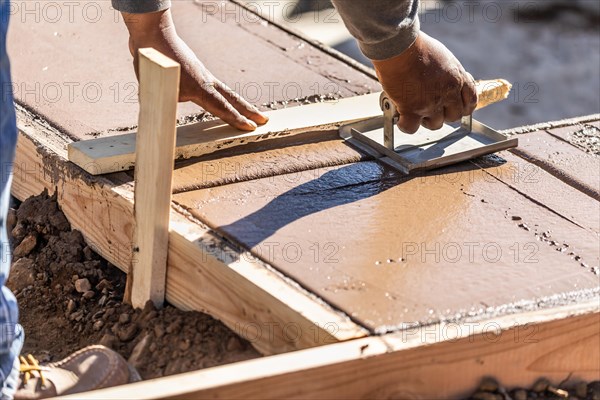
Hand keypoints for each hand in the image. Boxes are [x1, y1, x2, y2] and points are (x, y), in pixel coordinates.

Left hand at [122, 10, 267, 130]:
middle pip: (232, 98)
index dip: (236, 119)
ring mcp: (202, 75)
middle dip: (249, 111)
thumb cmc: (154, 60)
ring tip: (250, 112)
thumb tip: (161, 121)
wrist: (152, 34)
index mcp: (200, 88)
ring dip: (239, 104)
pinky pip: (214, 89)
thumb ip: (163, 105)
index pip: (222, 107)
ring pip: (225, 92)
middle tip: (265, 120)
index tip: (250, 127)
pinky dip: (223, 97)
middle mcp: (206, 81)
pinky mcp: (195, 71)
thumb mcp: (156, 87)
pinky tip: (220, 100)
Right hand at [372, 32, 476, 133]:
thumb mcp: (443, 56)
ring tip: (414, 112)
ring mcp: (431, 103)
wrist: (400, 46)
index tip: (453, 105)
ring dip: (425, 121)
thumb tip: (441, 82)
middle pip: (454, 116)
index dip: (462, 106)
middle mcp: (448, 92)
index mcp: (457, 77)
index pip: (471, 101)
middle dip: (443, 114)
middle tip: (430, 108)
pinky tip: (400, 119)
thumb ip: (447, 73)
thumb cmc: (416, 46)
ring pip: (435, 124)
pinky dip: (405, 126)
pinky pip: (411, 128)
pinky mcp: (412, 109)